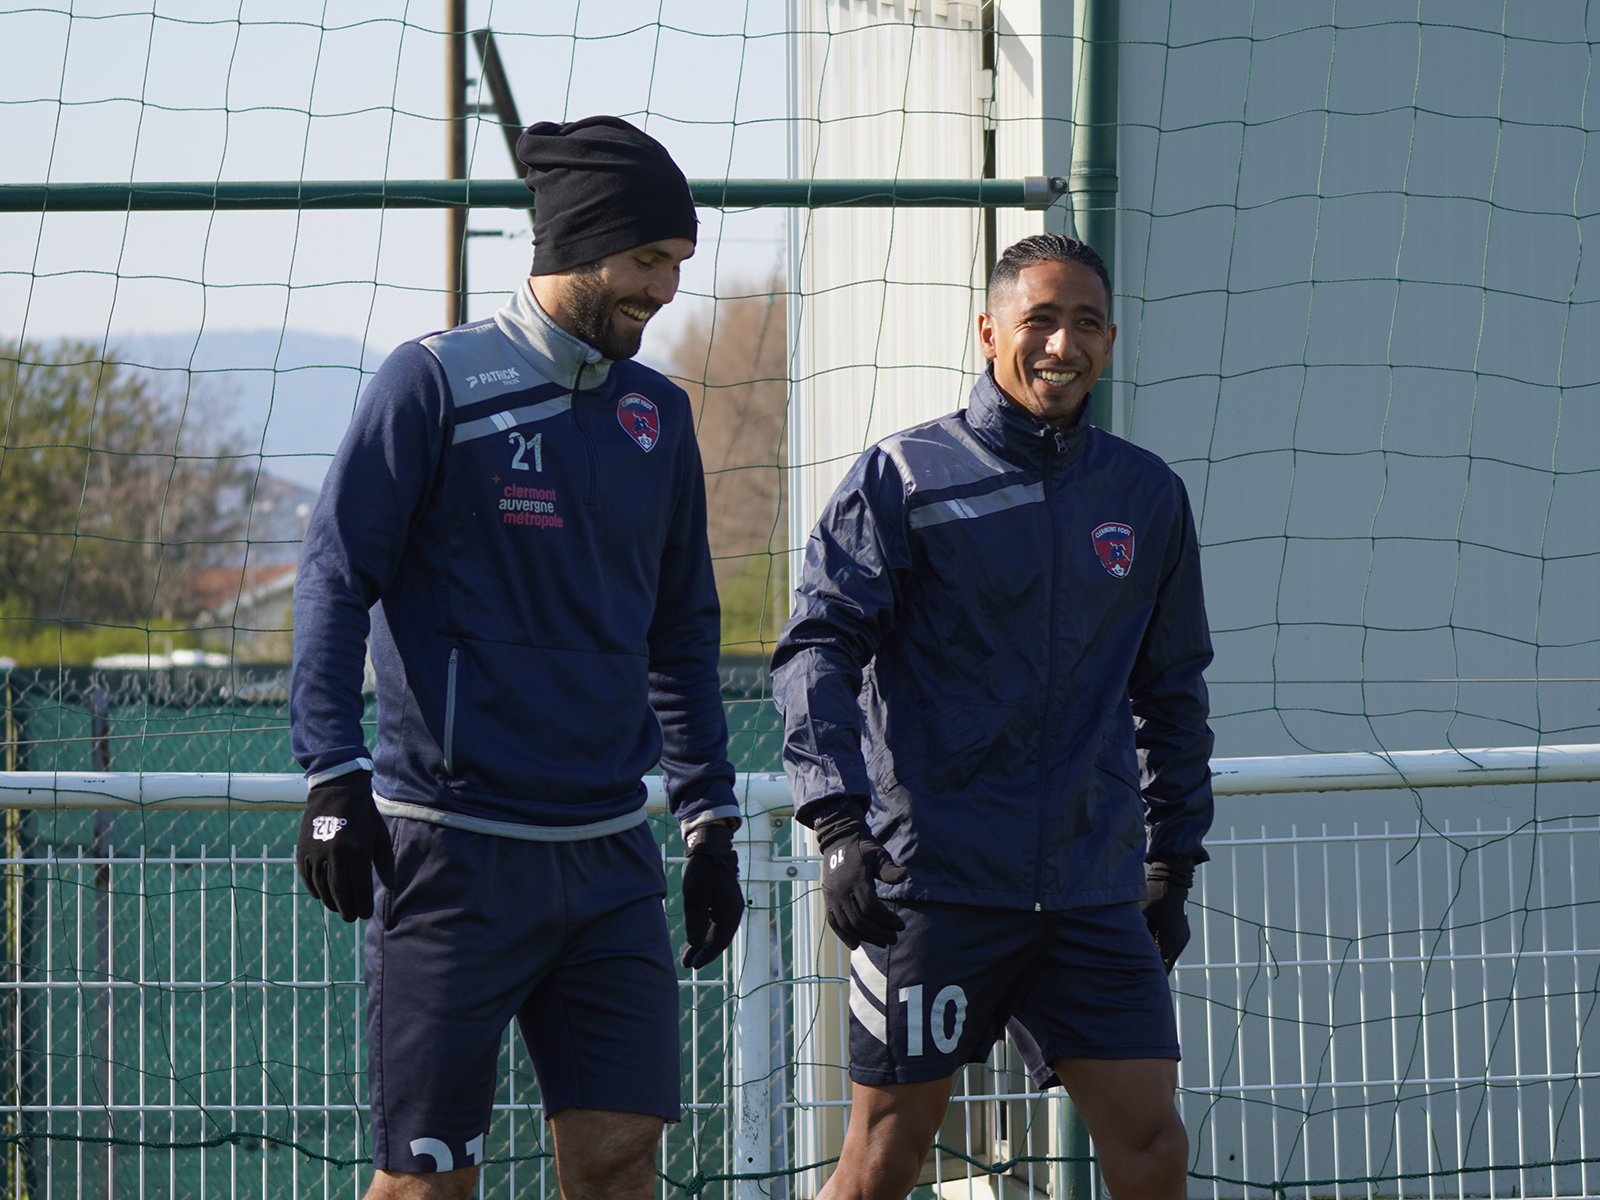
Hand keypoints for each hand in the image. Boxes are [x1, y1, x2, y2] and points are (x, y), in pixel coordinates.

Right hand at [296, 769, 394, 921]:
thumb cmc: (364, 815)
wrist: (337, 789)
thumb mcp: (379, 836)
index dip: (362, 904)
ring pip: (321, 887)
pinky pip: (306, 876)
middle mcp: (335, 854)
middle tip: (351, 917)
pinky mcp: (302, 849)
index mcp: (357, 851)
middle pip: (339, 891)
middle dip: (346, 908)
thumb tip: (392, 887)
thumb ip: (385, 863)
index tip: (365, 914)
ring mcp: (316, 852)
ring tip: (338, 908)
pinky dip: (313, 889)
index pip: (359, 887)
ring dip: (330, 901)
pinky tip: (321, 895)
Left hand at [679, 822, 744, 968]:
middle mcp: (733, 912)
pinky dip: (704, 933)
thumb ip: (695, 920)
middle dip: (703, 953)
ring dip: (702, 944)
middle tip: (686, 964)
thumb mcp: (694, 895)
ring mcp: (729, 907)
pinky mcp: (723, 902)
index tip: (692, 965)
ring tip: (686, 955)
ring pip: (717, 932)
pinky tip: (693, 938)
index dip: (705, 955)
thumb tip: (695, 944)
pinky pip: (716, 924)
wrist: (710, 847)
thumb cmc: (702, 869)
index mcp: (729, 912)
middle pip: (719, 940)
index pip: (719, 942)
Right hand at [811, 797, 907, 949]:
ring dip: (865, 937)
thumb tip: (905, 875)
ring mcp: (832, 895)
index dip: (886, 919)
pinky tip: (856, 945)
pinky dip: (843, 935)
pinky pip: (833, 922)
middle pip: (860, 919)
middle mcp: (841, 889)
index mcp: (856, 878)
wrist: (839, 840)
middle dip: (879, 932)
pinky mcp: (827, 899)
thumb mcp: (879, 854)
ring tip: (882, 943)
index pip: (871, 906)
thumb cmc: (863, 848)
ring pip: (847, 924)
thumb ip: (889, 869)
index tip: (900, 925)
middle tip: (894, 938)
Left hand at [1141, 857, 1194, 973]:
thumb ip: (1135, 933)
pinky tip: (1152, 955)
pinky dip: (1163, 952)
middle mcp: (1178, 941)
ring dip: (1159, 961)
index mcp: (1168, 939)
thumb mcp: (1140, 916)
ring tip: (1147, 971)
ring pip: (1169, 956)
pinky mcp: (1182, 933)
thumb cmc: (1152, 897)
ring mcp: (1182, 938)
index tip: (1141, 982)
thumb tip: (1124, 946)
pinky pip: (1171, 948)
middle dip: (1155, 971)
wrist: (1170, 882)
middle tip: (1143, 982)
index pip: (1159, 964)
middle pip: (1165, 963)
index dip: (1150, 974)